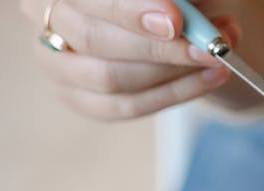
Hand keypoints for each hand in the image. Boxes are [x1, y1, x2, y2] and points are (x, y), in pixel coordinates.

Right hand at [21, 0, 238, 118]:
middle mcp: (46, 16)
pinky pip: (126, 106)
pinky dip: (176, 93)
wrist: (173, 16)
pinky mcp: (79, 98)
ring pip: (111, 77)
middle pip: (93, 38)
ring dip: (173, 71)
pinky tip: (210, 78)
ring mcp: (57, 63)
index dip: (129, 11)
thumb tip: (182, 11)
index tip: (176, 19)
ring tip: (217, 58)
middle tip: (209, 47)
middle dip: (158, 47)